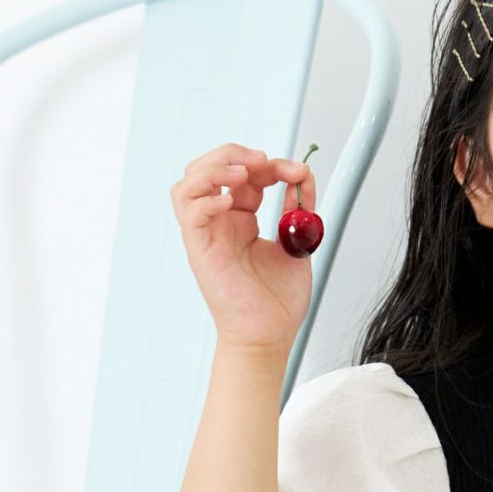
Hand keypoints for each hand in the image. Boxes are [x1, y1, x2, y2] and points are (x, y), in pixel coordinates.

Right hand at [170, 143, 315, 350]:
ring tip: (243, 172)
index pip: (246, 174)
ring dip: (214, 168)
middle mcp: (220, 223)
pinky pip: (190, 212)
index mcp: (241, 219)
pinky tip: (231, 203)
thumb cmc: (277, 303)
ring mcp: (207, 235)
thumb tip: (303, 177)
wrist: (268, 337)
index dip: (270, 165)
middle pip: (210, 168)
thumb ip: (299, 211)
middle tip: (265, 162)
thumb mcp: (296, 245)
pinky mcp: (199, 250)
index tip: (297, 171)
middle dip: (236, 154)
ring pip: (189, 183)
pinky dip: (206, 199)